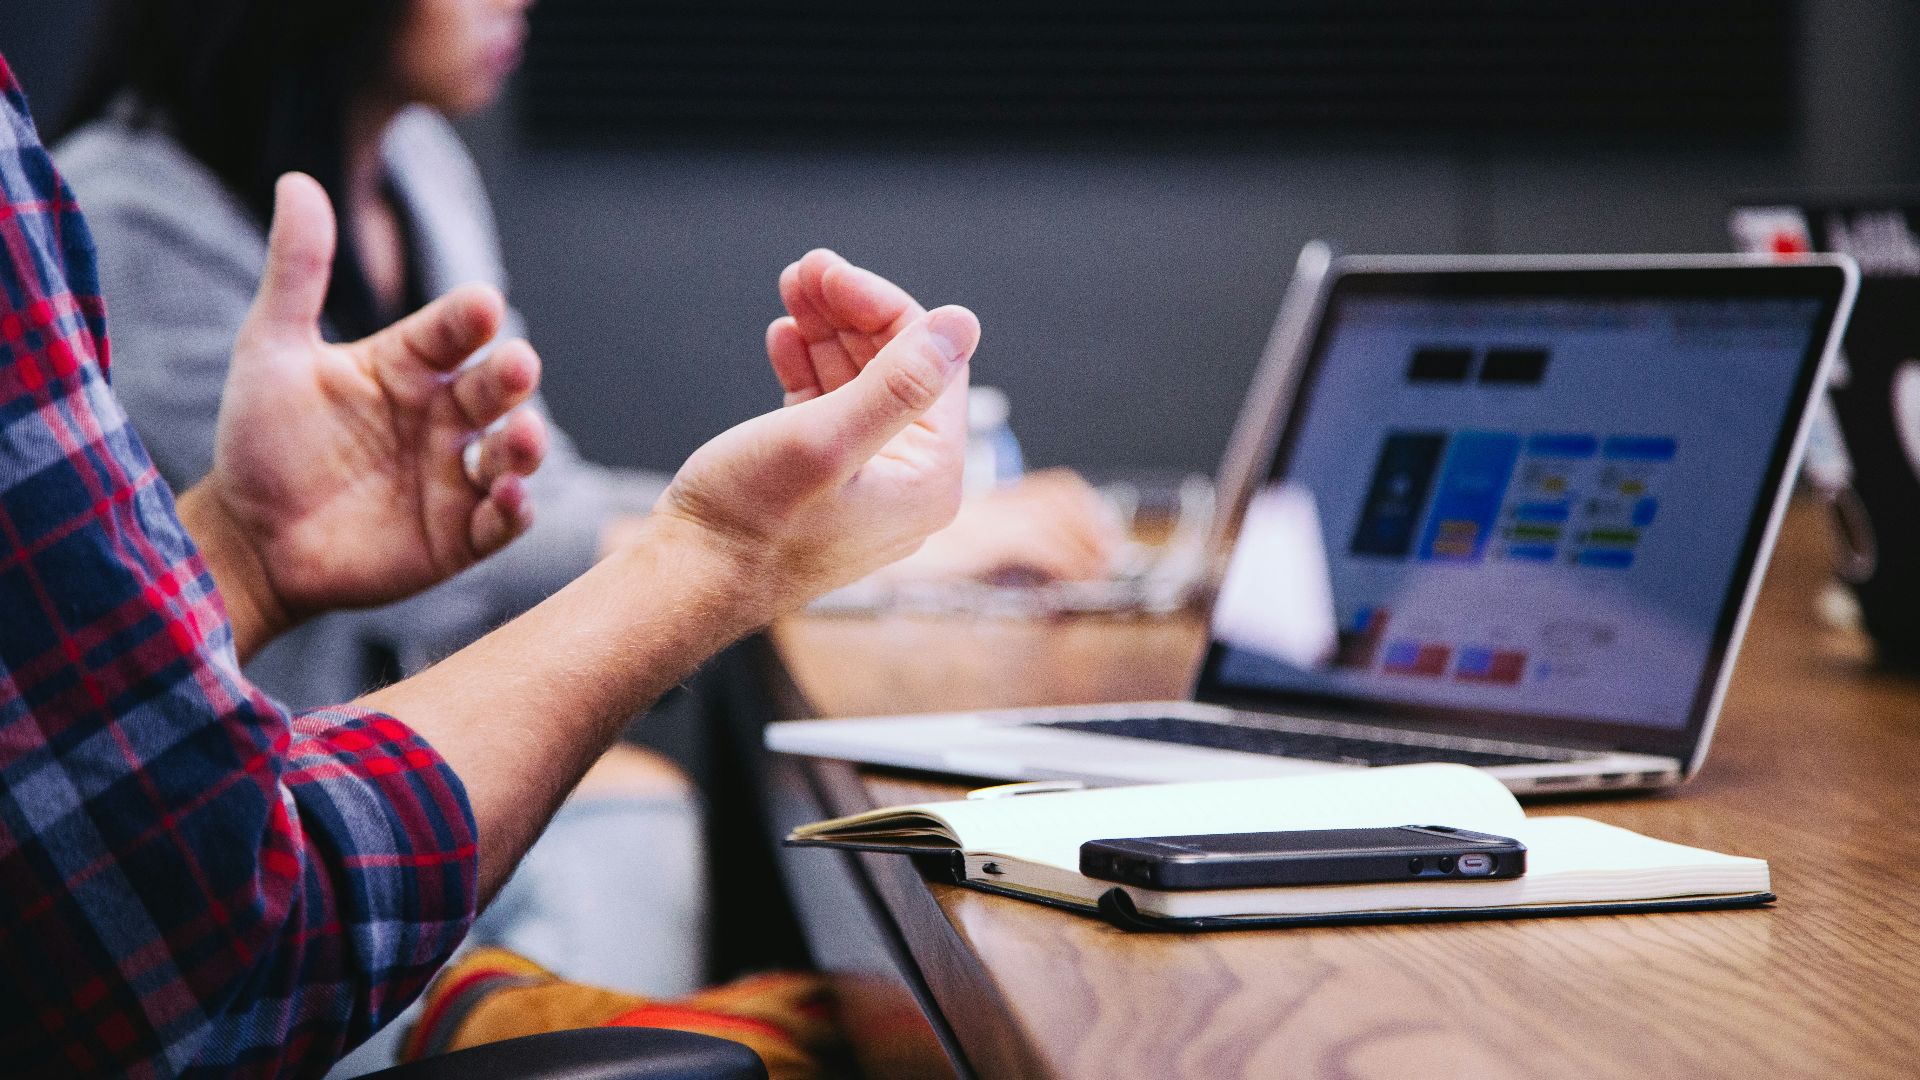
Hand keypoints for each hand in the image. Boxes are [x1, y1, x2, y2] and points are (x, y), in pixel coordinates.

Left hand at [180, 174, 547, 657]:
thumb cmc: (261, 440)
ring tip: (522, 437)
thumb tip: (297, 180)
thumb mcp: (271, 349)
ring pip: (511, 452)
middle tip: (517, 366)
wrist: (248, 539)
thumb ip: (296, 271)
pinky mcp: (459, 535)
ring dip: (526, 444)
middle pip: (494, 388)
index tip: (481, 305)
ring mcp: (455, 476)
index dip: (468, 319)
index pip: (452, 331)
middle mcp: (442, 416)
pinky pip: (500, 521)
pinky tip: (507, 497)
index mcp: (408, 366)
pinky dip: (513, 510)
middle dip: (511, 376)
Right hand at [766, 251, 1123, 585]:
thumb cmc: (749, 524)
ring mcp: (867, 484)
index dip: (881, 306)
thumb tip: (961, 324)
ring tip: (791, 291)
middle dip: (851, 313)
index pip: (931, 363)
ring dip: (827, 333)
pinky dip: (809, 369)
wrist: (686, 585)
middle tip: (805, 270)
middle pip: (897, 369)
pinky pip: (830, 411)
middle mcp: (909, 483)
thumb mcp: (825, 440)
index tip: (829, 272)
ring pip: (859, 384)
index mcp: (930, 478)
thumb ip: (898, 383)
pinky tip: (784, 339)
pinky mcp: (824, 484)